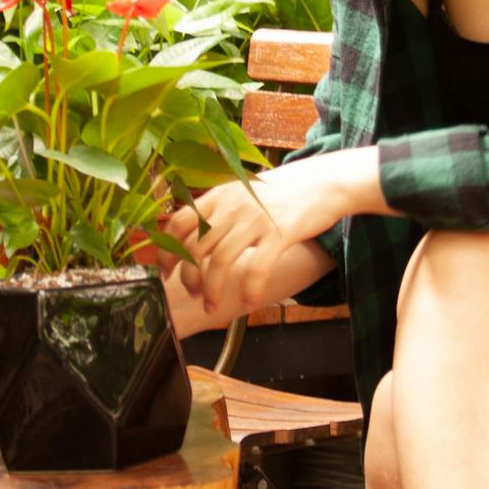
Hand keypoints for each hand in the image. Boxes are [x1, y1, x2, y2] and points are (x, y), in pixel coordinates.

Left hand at [172, 158, 344, 317]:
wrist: (322, 182)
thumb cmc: (281, 193)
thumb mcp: (242, 193)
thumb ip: (218, 210)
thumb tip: (194, 238)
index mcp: (219, 195)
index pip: (179, 223)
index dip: (167, 251)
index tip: (166, 272)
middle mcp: (232, 206)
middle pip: (195, 247)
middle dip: (188, 278)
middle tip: (193, 293)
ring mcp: (255, 219)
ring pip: (220, 262)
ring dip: (212, 291)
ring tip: (212, 305)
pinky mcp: (279, 234)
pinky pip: (256, 269)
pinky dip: (249, 290)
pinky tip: (248, 302)